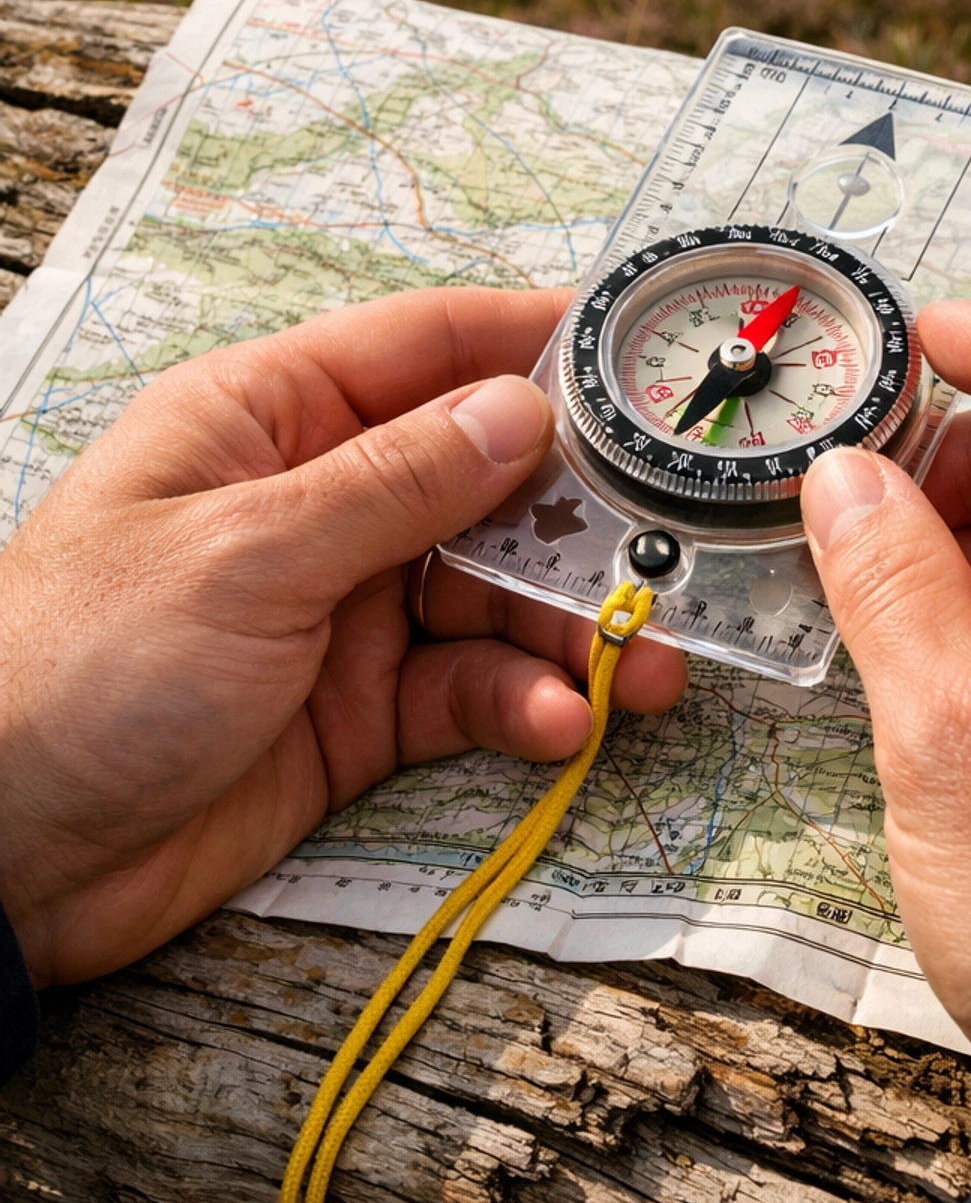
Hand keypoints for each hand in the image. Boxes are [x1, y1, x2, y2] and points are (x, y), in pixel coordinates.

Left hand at [0, 288, 686, 987]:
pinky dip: (519, 700)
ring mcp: (340, 608)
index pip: (421, 347)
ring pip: (492, 590)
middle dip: (577, 512)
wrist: (0, 861)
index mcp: (265, 419)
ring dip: (571, 625)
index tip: (639, 351)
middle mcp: (314, 501)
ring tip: (643, 667)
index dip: (531, 342)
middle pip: (481, 476)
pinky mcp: (358, 712)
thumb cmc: (81, 670)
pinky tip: (553, 723)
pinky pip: (468, 686)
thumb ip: (396, 483)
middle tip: (671, 541)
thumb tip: (520, 409)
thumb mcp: (246, 554)